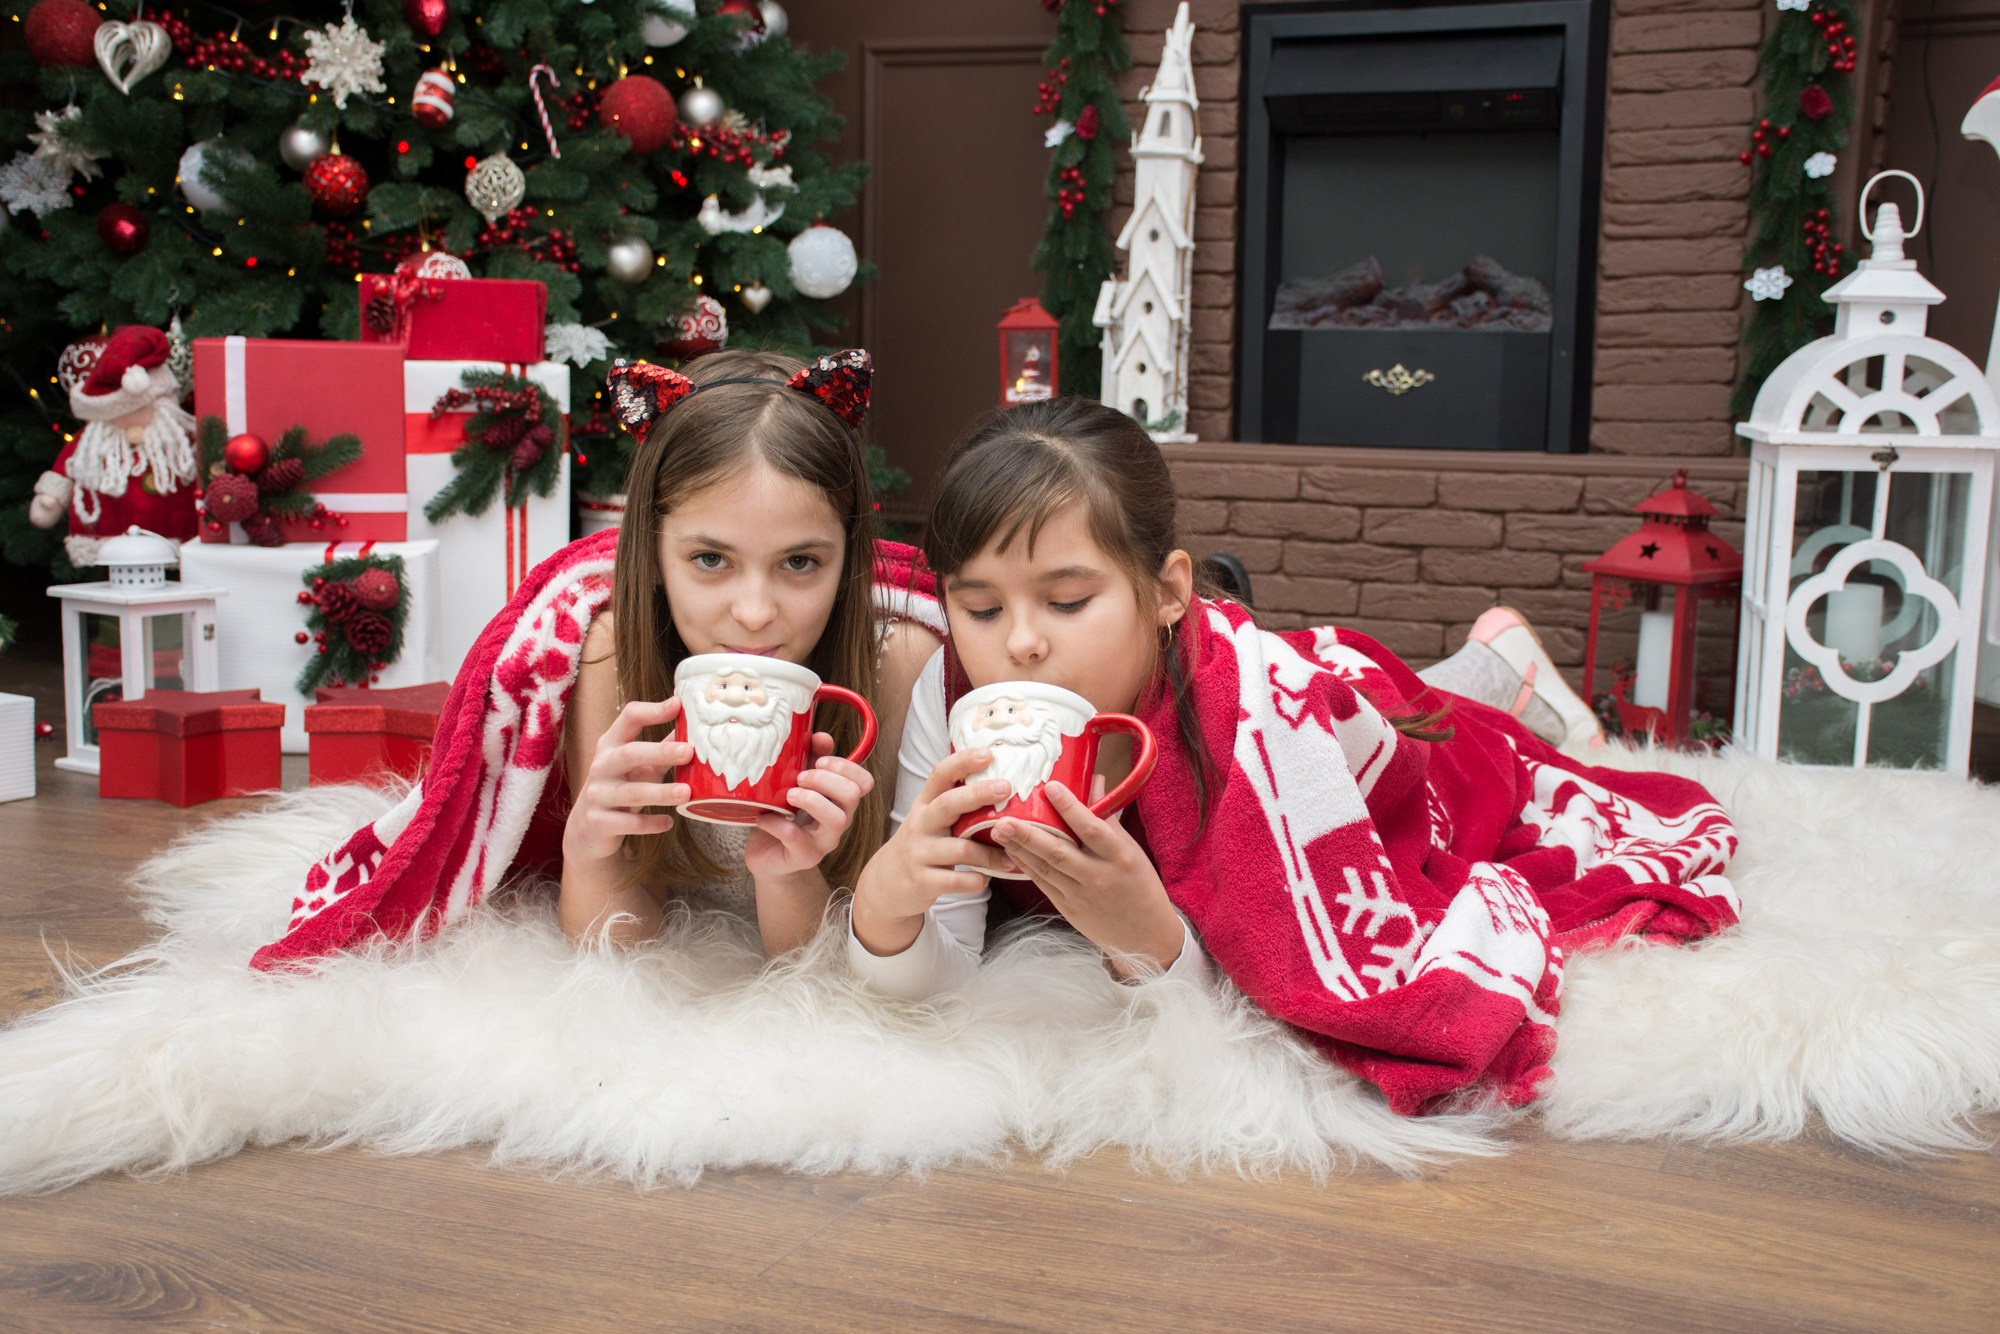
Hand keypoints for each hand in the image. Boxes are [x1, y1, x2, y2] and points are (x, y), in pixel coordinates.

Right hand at [562, 698, 691, 864]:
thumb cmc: (621, 787)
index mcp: (612, 744)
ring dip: (661, 792)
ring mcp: (598, 795)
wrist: (587, 828)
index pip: (629, 718)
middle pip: (630, 754)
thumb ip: (663, 748)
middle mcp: (602, 766)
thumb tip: (695, 728)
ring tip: (686, 793)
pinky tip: (668, 823)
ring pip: (632, 792)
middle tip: (689, 752)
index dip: (653, 711)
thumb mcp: (640, 765)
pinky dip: (651, 823)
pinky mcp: (599, 822)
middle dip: (660, 752)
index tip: (678, 705)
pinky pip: (629, 823)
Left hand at [745, 733, 876, 881]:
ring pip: (837, 819)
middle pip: (853, 795)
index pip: (864, 782)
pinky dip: (777, 823)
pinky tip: (764, 818)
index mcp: (840, 801)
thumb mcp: (797, 783)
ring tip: (788, 795)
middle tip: (800, 777)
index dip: (845, 767)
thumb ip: (811, 759)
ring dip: (810, 800)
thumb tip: (822, 736)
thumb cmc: (783, 815)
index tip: (819, 761)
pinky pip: (796, 837)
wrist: (767, 855)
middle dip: (825, 779)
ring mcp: (824, 842)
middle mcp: (839, 821)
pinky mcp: (804, 857)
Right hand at [850, 746, 1012, 953]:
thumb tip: (1001, 782)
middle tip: (1006, 787)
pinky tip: (986, 878)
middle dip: (978, 794)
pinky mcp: (922, 881)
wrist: (886, 884)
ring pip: (959, 848)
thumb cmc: (921, 846)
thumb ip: (955, 804)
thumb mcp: (929, 819)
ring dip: (989, 853)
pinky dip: (974, 881)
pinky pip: (954, 881)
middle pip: (947, 804)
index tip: (988, 753)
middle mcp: (921, 824)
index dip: (963, 762)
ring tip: (1010, 856)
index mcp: (925, 804)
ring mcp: (920, 853)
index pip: (940, 775)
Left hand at [992, 778, 1184, 976]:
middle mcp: (1099, 876)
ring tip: (998, 832)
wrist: (1145, 936)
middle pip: (1059, 851)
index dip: (1070, 808)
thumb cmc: (1140, 886)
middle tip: (1004, 819)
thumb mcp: (1131, 850)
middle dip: (1028, 834)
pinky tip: (1012, 852)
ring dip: (1020, 849)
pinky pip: (1043, 883)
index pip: (1092, 828)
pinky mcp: (1068, 908)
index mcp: (1120, 857)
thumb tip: (1094, 782)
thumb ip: (1108, 817)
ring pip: (1045, 868)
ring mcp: (1081, 895)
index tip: (1051, 787)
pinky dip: (1026, 867)